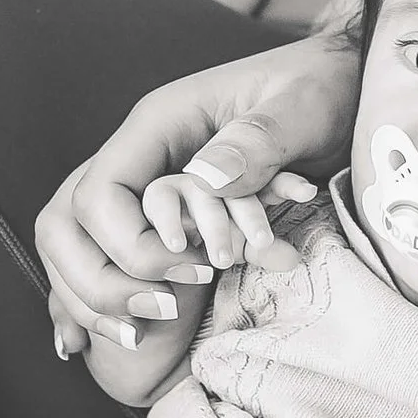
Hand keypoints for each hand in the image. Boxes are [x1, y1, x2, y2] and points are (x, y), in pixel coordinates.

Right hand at [35, 33, 361, 358]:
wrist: (341, 80)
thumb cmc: (321, 88)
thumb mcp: (301, 107)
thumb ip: (257, 139)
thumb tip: (205, 180)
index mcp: (160, 121)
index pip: (103, 192)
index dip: (132, 246)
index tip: (196, 271)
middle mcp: (142, 152)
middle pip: (75, 222)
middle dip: (107, 280)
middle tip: (168, 312)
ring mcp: (146, 180)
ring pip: (82, 243)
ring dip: (101, 295)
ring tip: (138, 337)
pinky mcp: (162, 208)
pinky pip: (110, 252)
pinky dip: (108, 293)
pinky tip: (111, 336)